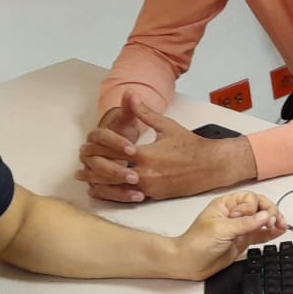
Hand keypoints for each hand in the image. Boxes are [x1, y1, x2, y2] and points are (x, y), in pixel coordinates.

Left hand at [76, 94, 256, 201]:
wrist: (212, 166)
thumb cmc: (191, 146)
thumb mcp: (167, 126)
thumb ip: (145, 112)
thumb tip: (131, 95)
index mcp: (145, 154)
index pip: (112, 152)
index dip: (98, 149)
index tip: (88, 146)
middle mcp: (145, 173)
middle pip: (109, 174)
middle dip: (93, 169)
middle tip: (81, 166)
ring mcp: (150, 187)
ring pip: (116, 189)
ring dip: (99, 185)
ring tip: (86, 181)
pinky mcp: (155, 196)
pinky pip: (128, 198)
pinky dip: (114, 195)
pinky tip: (106, 192)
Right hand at [76, 94, 148, 201]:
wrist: (122, 146)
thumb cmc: (126, 132)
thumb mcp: (131, 120)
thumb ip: (131, 107)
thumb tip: (131, 93)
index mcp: (95, 136)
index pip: (99, 138)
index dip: (115, 143)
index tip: (134, 148)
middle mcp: (89, 153)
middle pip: (95, 162)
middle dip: (115, 168)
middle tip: (135, 174)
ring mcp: (91, 170)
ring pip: (97, 179)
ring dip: (116, 185)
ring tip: (137, 188)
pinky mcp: (98, 184)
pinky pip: (103, 193)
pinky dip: (118, 196)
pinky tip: (137, 197)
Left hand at [168, 192, 286, 279]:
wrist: (188, 264)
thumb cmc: (197, 243)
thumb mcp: (221, 229)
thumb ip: (245, 223)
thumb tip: (266, 215)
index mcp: (226, 205)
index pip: (250, 199)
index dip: (256, 208)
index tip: (257, 219)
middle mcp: (234, 215)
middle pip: (259, 208)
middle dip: (270, 212)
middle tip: (277, 222)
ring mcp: (240, 229)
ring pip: (262, 221)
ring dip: (273, 222)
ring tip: (283, 226)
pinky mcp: (242, 241)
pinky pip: (260, 235)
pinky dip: (270, 233)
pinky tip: (279, 232)